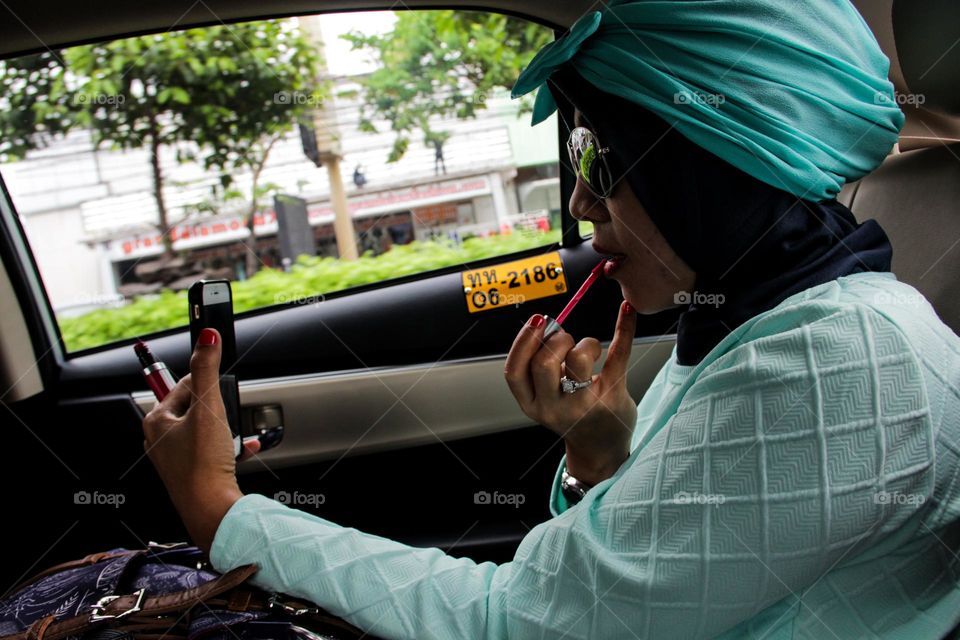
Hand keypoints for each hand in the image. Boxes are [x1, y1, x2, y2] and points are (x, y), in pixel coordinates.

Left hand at [142, 328, 259, 552]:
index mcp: (156, 421)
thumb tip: (207, 335)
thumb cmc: (202, 464)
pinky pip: (212, 451)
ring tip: (232, 436)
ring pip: (205, 430)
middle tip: (226, 415)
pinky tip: (243, 448)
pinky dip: (229, 447)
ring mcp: (175, 458)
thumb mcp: (208, 408)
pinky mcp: (192, 473)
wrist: (211, 508)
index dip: (206, 383)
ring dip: (225, 429)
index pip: (183, 385)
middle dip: (217, 410)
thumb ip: (207, 368)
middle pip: (195, 408)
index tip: (220, 385)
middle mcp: (160, 439)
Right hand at [504, 301, 637, 485]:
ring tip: (590, 349)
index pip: (514, 371)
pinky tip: (627, 311)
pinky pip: (618, 356)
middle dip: (555, 340)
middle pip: (544, 363)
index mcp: (532, 404)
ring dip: (585, 343)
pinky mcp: (612, 399)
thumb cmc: (571, 413)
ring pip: (577, 360)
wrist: (600, 447)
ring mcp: (584, 406)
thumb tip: (547, 324)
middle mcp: (554, 408)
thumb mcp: (545, 397)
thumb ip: (540, 368)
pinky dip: (623, 328)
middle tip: (566, 340)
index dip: (522, 342)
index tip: (537, 320)